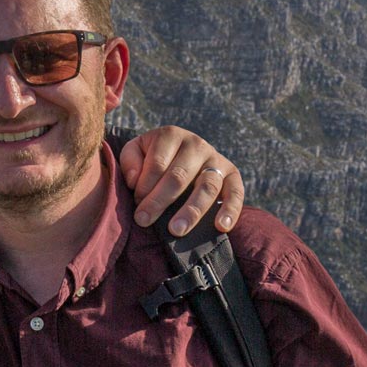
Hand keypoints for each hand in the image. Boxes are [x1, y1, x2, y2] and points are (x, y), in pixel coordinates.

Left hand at [119, 127, 244, 234]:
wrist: (182, 154)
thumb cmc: (154, 158)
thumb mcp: (137, 151)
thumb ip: (130, 161)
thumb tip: (135, 180)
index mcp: (171, 135)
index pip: (157, 163)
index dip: (144, 186)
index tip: (135, 204)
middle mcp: (196, 144)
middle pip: (179, 176)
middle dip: (159, 201)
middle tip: (144, 221)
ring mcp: (216, 159)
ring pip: (207, 186)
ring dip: (192, 210)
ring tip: (177, 231)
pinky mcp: (232, 174)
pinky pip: (236, 192)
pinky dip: (231, 210)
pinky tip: (221, 227)